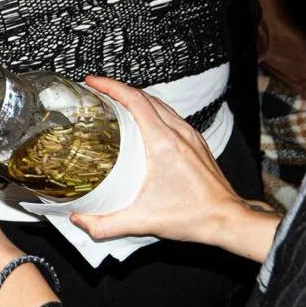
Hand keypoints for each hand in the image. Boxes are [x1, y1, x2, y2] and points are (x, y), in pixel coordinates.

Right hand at [70, 78, 279, 260]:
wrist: (226, 219)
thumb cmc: (194, 216)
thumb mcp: (142, 221)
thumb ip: (105, 224)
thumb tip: (79, 219)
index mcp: (164, 144)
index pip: (135, 100)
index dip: (110, 86)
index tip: (92, 82)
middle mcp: (179, 134)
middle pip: (145, 96)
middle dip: (118, 88)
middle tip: (97, 90)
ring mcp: (190, 136)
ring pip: (160, 104)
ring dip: (136, 97)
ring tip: (116, 102)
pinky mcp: (196, 143)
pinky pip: (171, 116)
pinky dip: (152, 110)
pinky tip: (142, 121)